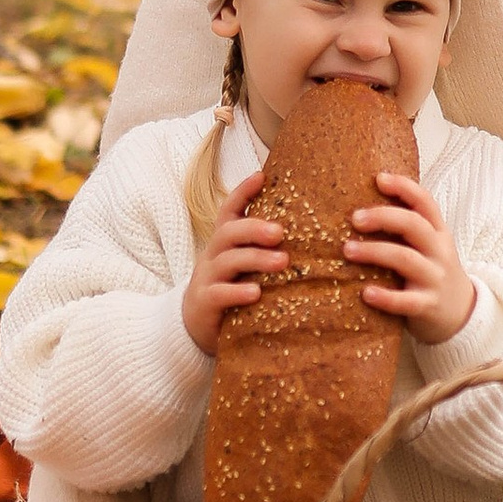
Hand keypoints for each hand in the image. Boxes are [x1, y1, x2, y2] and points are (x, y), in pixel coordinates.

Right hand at [181, 169, 286, 350]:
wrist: (193, 326)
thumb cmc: (231, 288)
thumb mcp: (244, 265)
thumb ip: (264, 248)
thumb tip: (309, 229)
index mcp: (225, 242)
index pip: (229, 210)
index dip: (242, 192)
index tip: (262, 176)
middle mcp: (213, 255)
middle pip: (229, 232)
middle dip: (254, 228)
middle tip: (281, 232)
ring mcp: (207, 278)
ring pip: (228, 261)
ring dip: (256, 259)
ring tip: (282, 261)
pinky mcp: (205, 303)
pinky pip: (219, 294)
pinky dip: (237, 292)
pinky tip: (256, 293)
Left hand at [346, 171, 474, 347]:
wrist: (461, 315)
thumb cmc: (432, 273)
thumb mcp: (429, 247)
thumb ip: (406, 229)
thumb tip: (361, 206)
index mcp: (438, 233)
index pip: (425, 202)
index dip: (404, 187)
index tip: (379, 178)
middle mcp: (439, 252)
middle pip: (414, 225)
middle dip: (383, 217)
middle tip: (354, 219)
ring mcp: (435, 279)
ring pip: (406, 259)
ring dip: (374, 252)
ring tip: (348, 250)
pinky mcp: (428, 306)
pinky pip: (406, 301)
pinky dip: (385, 297)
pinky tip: (366, 293)